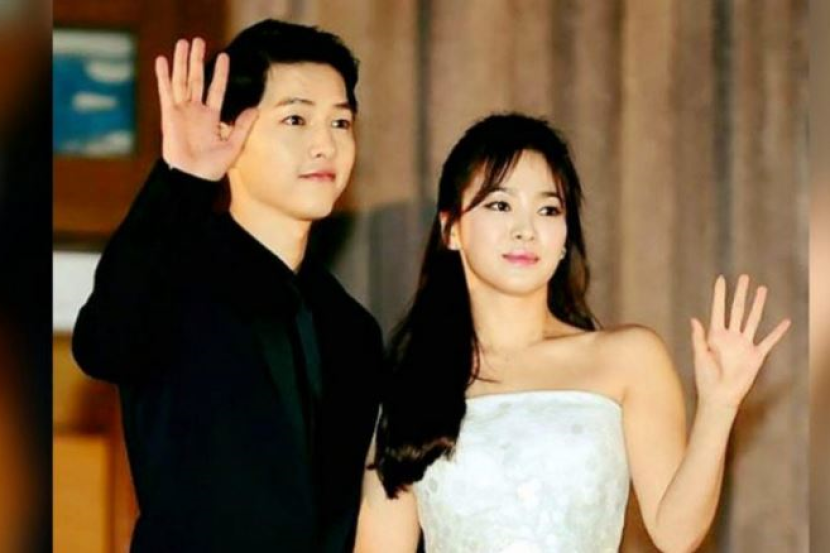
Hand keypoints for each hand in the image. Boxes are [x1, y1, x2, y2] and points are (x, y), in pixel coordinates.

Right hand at [155, 38, 258, 179]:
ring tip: (183, 42)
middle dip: (197, 60)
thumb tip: (255, 109)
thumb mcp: (233, 144)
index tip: (224, 56)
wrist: (193, 177)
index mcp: (211, 117)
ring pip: (181, 80)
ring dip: (181, 62)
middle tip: (198, 40)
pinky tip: (163, 61)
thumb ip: (242, 126)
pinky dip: (164, 76)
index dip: (220, 73)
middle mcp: (196, 111)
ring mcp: (182, 111)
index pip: (216, 89)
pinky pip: (166, 92)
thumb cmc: (213, 167)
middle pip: (196, 79)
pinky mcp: (169, 115)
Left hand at [691, 274, 790, 409]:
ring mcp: (744, 344)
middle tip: (744, 277)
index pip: (718, 309)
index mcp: (715, 335)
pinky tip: (785, 322)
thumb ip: (698, 338)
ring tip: (762, 289)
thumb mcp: (699, 356)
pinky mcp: (756, 355)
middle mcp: (731, 336)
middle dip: (740, 293)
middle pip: (737, 309)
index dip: (719, 294)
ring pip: (753, 319)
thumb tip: (694, 319)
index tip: (721, 279)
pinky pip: (769, 341)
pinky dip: (778, 332)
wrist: (719, 396)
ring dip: (758, 304)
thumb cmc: (705, 378)